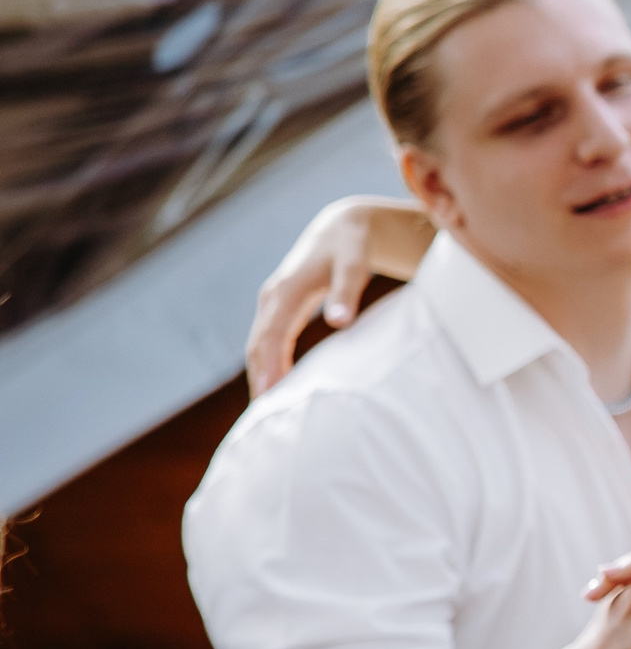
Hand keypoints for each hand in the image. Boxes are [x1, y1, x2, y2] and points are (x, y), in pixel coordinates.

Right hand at [246, 195, 434, 395]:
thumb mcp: (354, 264)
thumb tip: (339, 322)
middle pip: (257, 346)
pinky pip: (269, 341)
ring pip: (259, 345)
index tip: (270, 399)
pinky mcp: (280, 308)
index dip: (269, 368)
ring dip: (260, 376)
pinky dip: (268, 364)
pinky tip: (278, 387)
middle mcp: (273, 297)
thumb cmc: (352, 246)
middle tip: (263, 420)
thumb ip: (346, 291)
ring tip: (266, 414)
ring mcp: (273, 302)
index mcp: (286, 291)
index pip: (270, 337)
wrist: (342, 227)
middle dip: (259, 380)